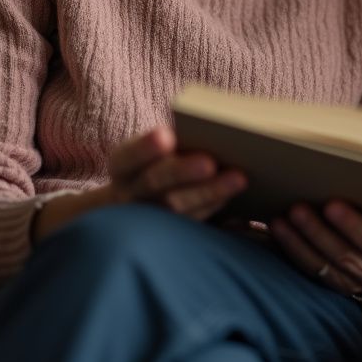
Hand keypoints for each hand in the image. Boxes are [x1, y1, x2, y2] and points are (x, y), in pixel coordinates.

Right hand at [33, 126, 247, 241]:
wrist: (140, 201)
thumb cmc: (158, 160)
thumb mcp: (153, 149)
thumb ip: (176, 140)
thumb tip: (216, 126)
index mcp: (122, 166)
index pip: (127, 157)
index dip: (144, 148)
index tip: (166, 135)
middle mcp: (129, 194)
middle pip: (153, 184)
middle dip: (182, 173)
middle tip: (209, 162)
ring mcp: (147, 219)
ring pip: (176, 209)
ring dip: (208, 194)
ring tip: (238, 178)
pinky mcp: (168, 236)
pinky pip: (192, 225)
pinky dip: (216, 209)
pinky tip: (237, 197)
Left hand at [270, 201, 361, 295]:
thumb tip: (348, 175)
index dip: (352, 224)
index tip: (332, 204)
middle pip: (342, 253)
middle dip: (316, 230)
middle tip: (296, 208)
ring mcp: (352, 283)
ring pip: (321, 264)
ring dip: (297, 242)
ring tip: (279, 221)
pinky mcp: (333, 286)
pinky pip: (310, 270)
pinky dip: (292, 252)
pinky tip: (278, 236)